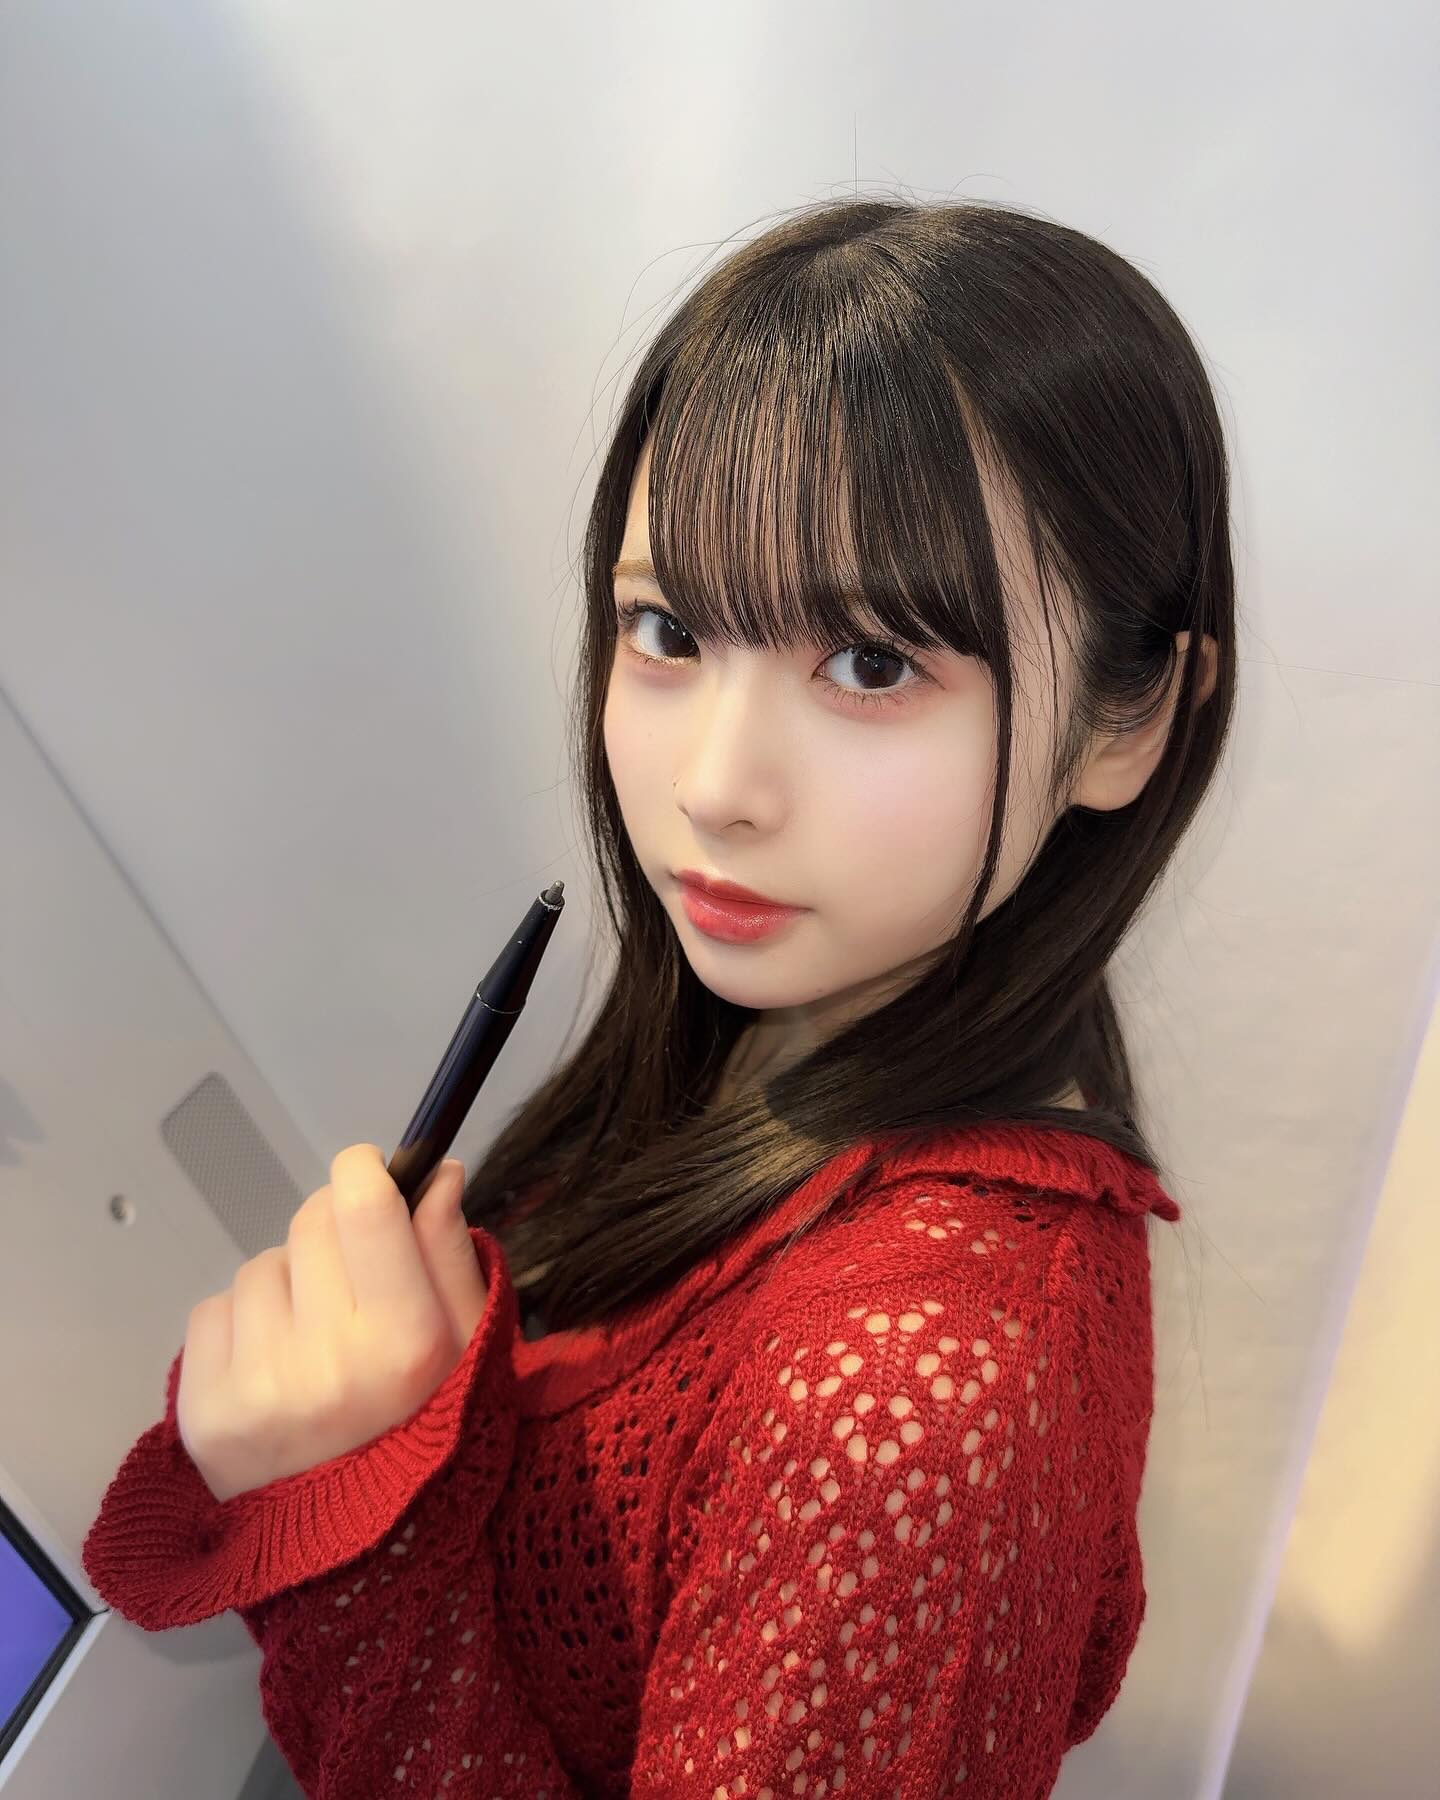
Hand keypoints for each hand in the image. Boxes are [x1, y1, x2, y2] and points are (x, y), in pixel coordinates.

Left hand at [177, 1145, 487, 1503]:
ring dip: (288, 1286)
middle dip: (333, 1231)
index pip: (360, 1206)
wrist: (362, 1560)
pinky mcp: (202, 1416)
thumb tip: (436, 1173)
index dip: (363, 1172)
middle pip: (310, 1223)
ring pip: (261, 1267)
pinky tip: (274, 1371)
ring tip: (314, 1343)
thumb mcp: (470, 1347)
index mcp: (405, 1343)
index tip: (369, 1180)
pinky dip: (243, 1328)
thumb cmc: (431, 1433)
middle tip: (352, 1279)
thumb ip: (450, 1255)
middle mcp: (327, 1364)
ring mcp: (257, 1391)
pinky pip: (213, 1312)